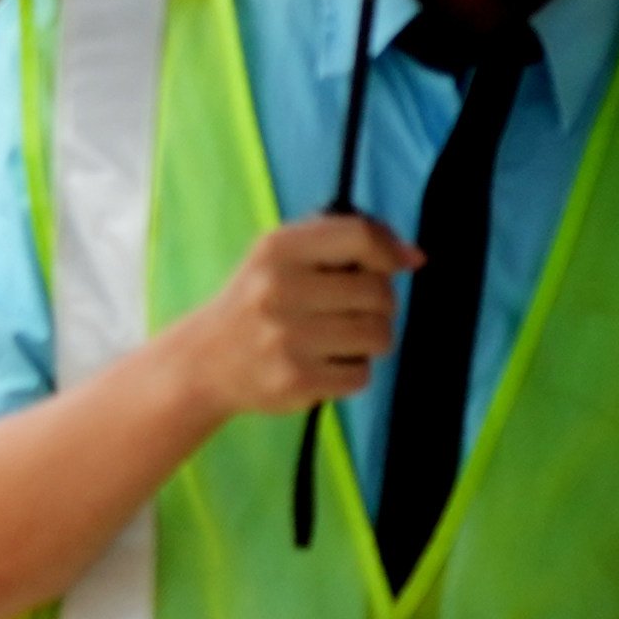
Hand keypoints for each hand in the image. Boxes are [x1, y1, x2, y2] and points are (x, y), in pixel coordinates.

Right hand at [160, 212, 418, 416]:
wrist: (203, 361)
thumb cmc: (255, 301)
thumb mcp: (279, 256)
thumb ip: (341, 244)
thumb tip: (415, 257)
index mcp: (275, 249)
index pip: (358, 237)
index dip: (389, 250)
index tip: (394, 264)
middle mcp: (278, 290)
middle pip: (379, 292)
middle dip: (378, 303)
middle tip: (350, 309)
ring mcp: (287, 338)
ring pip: (379, 335)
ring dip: (370, 339)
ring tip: (340, 337)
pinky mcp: (296, 381)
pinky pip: (362, 375)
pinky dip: (352, 371)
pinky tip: (324, 363)